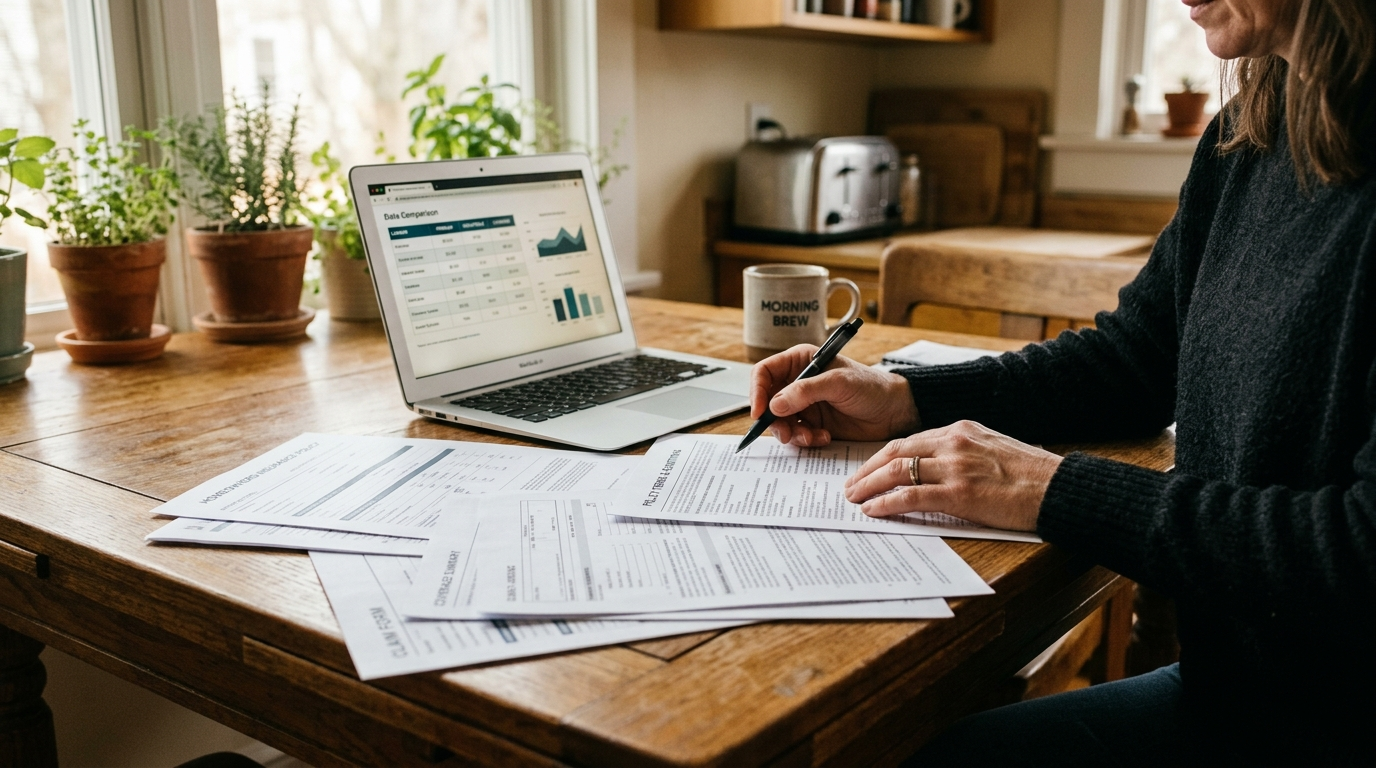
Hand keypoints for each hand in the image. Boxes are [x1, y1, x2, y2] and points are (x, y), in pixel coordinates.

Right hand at [750, 344, 920, 446]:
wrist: (895, 412)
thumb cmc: (872, 387)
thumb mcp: (839, 383)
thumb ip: (805, 391)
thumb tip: (775, 404)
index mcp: (801, 361)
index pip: (765, 373)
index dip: (757, 391)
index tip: (760, 411)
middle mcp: (798, 383)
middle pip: (767, 402)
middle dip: (774, 420)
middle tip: (786, 434)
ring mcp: (804, 405)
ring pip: (779, 422)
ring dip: (791, 433)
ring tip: (811, 436)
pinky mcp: (813, 424)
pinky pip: (796, 435)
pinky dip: (805, 440)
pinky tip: (823, 437)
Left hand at [843, 420, 1061, 531]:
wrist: (1057, 488)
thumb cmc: (1030, 474)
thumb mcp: (992, 448)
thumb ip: (963, 452)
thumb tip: (936, 468)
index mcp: (961, 429)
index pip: (909, 440)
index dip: (882, 456)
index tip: (867, 468)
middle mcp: (954, 442)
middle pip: (895, 452)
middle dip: (867, 469)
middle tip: (850, 485)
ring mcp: (955, 467)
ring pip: (897, 471)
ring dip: (869, 486)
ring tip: (853, 499)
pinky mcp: (959, 493)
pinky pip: (911, 496)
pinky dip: (886, 503)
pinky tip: (873, 510)